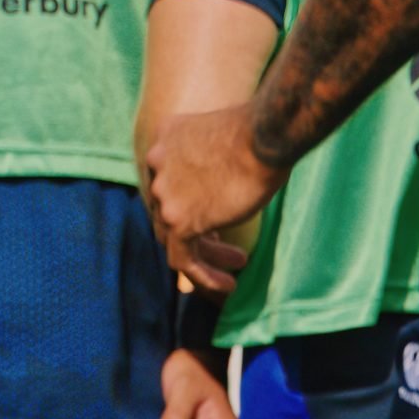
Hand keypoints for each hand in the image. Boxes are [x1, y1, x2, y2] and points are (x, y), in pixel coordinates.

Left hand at [145, 104, 283, 287]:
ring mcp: (165, 193)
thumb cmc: (261, 133)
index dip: (189, 200)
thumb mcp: (226, 140)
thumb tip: (229, 178)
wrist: (263, 136)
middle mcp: (156, 165)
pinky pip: (183, 258)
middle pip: (168, 208)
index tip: (217, 214)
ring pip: (174, 235)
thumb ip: (213, 159)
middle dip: (198, 227)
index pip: (168, 180)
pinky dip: (202, 275)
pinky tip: (228, 284)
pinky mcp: (179, 220)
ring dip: (207, 253)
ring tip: (238, 262)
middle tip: (226, 242)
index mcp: (165, 141)